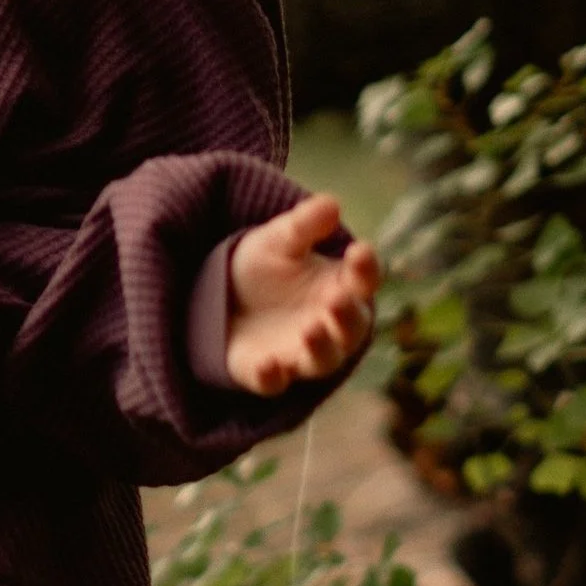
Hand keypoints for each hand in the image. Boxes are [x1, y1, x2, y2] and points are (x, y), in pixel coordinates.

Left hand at [223, 194, 380, 397]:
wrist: (219, 297)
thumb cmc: (263, 267)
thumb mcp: (278, 239)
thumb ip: (304, 225)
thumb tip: (332, 203)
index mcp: (339, 288)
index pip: (363, 282)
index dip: (366, 269)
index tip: (359, 251)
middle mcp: (327, 325)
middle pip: (352, 330)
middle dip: (347, 317)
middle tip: (337, 300)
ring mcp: (298, 353)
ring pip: (322, 362)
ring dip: (320, 348)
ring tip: (311, 330)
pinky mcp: (267, 373)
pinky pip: (274, 382)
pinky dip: (273, 377)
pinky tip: (269, 365)